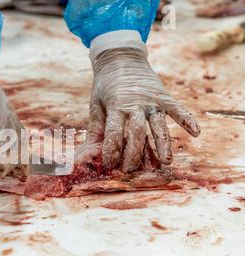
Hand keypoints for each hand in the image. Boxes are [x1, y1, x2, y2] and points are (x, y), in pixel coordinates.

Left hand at [89, 34, 199, 171]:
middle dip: (134, 153)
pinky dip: (187, 119)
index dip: (112, 149)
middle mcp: (135, 104)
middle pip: (137, 132)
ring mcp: (151, 100)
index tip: (109, 164)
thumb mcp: (96, 104)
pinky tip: (196, 132)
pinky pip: (177, 108)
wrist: (120, 58)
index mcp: (115, 106)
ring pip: (158, 124)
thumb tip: (88, 152)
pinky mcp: (164, 96)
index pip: (114, 132)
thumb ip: (96, 128)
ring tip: (166, 161)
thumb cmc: (105, 86)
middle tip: (132, 169)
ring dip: (162, 143)